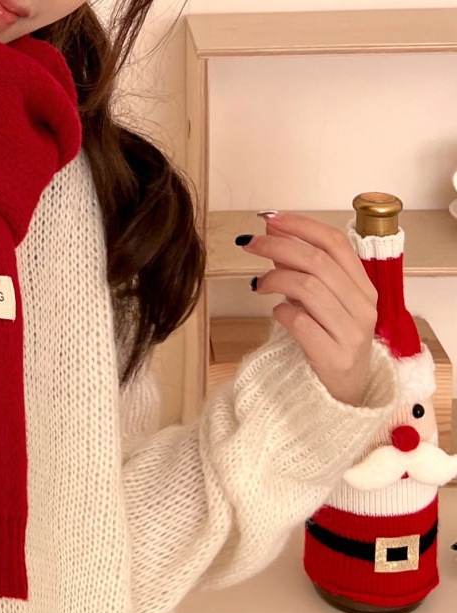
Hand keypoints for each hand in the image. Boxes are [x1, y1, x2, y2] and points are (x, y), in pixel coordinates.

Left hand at [241, 212, 379, 406]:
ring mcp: (352, 332)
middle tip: (249, 244)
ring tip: (259, 285)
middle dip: (277, 246)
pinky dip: (280, 311)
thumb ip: (299, 266)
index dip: (301, 225)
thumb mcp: (317, 299)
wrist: (339, 394)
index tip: (269, 217)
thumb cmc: (327, 339)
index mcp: (362, 286)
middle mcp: (363, 306)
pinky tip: (276, 312)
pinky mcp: (335, 356)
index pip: (335, 243)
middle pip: (318, 261)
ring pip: (309, 287)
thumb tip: (272, 231)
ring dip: (275, 278)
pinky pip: (299, 321)